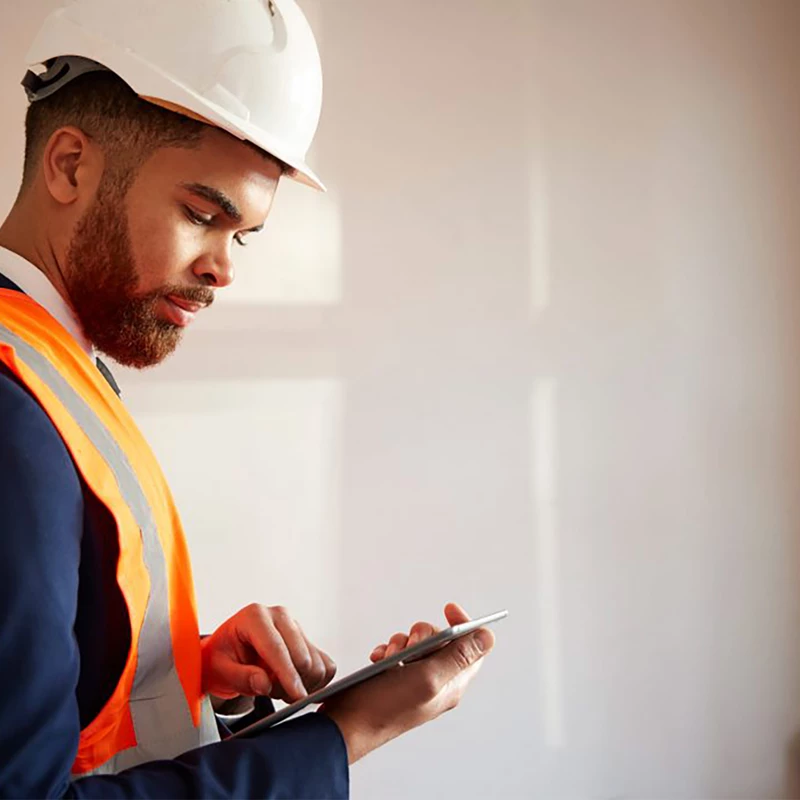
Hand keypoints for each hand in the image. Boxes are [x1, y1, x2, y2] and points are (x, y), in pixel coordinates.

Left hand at [201, 604, 335, 701]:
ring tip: (276, 685)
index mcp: (255, 616)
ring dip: (300, 684)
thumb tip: (265, 684)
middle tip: (269, 691)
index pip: (277, 648)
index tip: (298, 697)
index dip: (288, 675)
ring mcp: (296, 625)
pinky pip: (325, 665)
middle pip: (302, 657)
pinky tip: (293, 683)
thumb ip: (241, 677)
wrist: (227, 650)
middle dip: (289, 684)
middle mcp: (279, 615)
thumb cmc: (222, 658)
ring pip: (316, 664)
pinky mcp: (307, 638)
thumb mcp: (220, 670)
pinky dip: (314, 682)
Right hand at [321, 602, 494, 763]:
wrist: (349, 723)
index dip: (464, 625)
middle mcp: (436, 681)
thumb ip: (458, 656)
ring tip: (390, 657)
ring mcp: (415, 679)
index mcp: (452, 684)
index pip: (472, 647)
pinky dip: (387, 650)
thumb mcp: (428, 678)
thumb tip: (488, 638)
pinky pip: (397, 651)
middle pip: (442, 639)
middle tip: (410, 645)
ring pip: (417, 642)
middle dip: (423, 634)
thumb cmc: (387, 707)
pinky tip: (379, 659)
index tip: (448, 610)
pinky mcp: (395, 676)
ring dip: (401, 642)